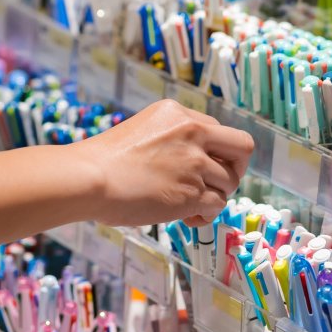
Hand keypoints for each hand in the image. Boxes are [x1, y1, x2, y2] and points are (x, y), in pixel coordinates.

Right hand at [69, 100, 253, 227]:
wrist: (89, 177)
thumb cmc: (104, 160)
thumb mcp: (142, 131)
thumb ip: (170, 139)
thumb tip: (188, 164)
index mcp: (177, 113)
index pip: (217, 130)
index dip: (214, 152)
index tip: (202, 167)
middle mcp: (192, 132)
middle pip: (242, 148)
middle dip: (235, 168)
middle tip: (217, 183)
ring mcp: (195, 162)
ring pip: (229, 183)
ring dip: (214, 197)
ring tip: (190, 206)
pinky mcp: (193, 192)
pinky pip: (217, 206)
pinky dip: (206, 216)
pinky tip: (187, 218)